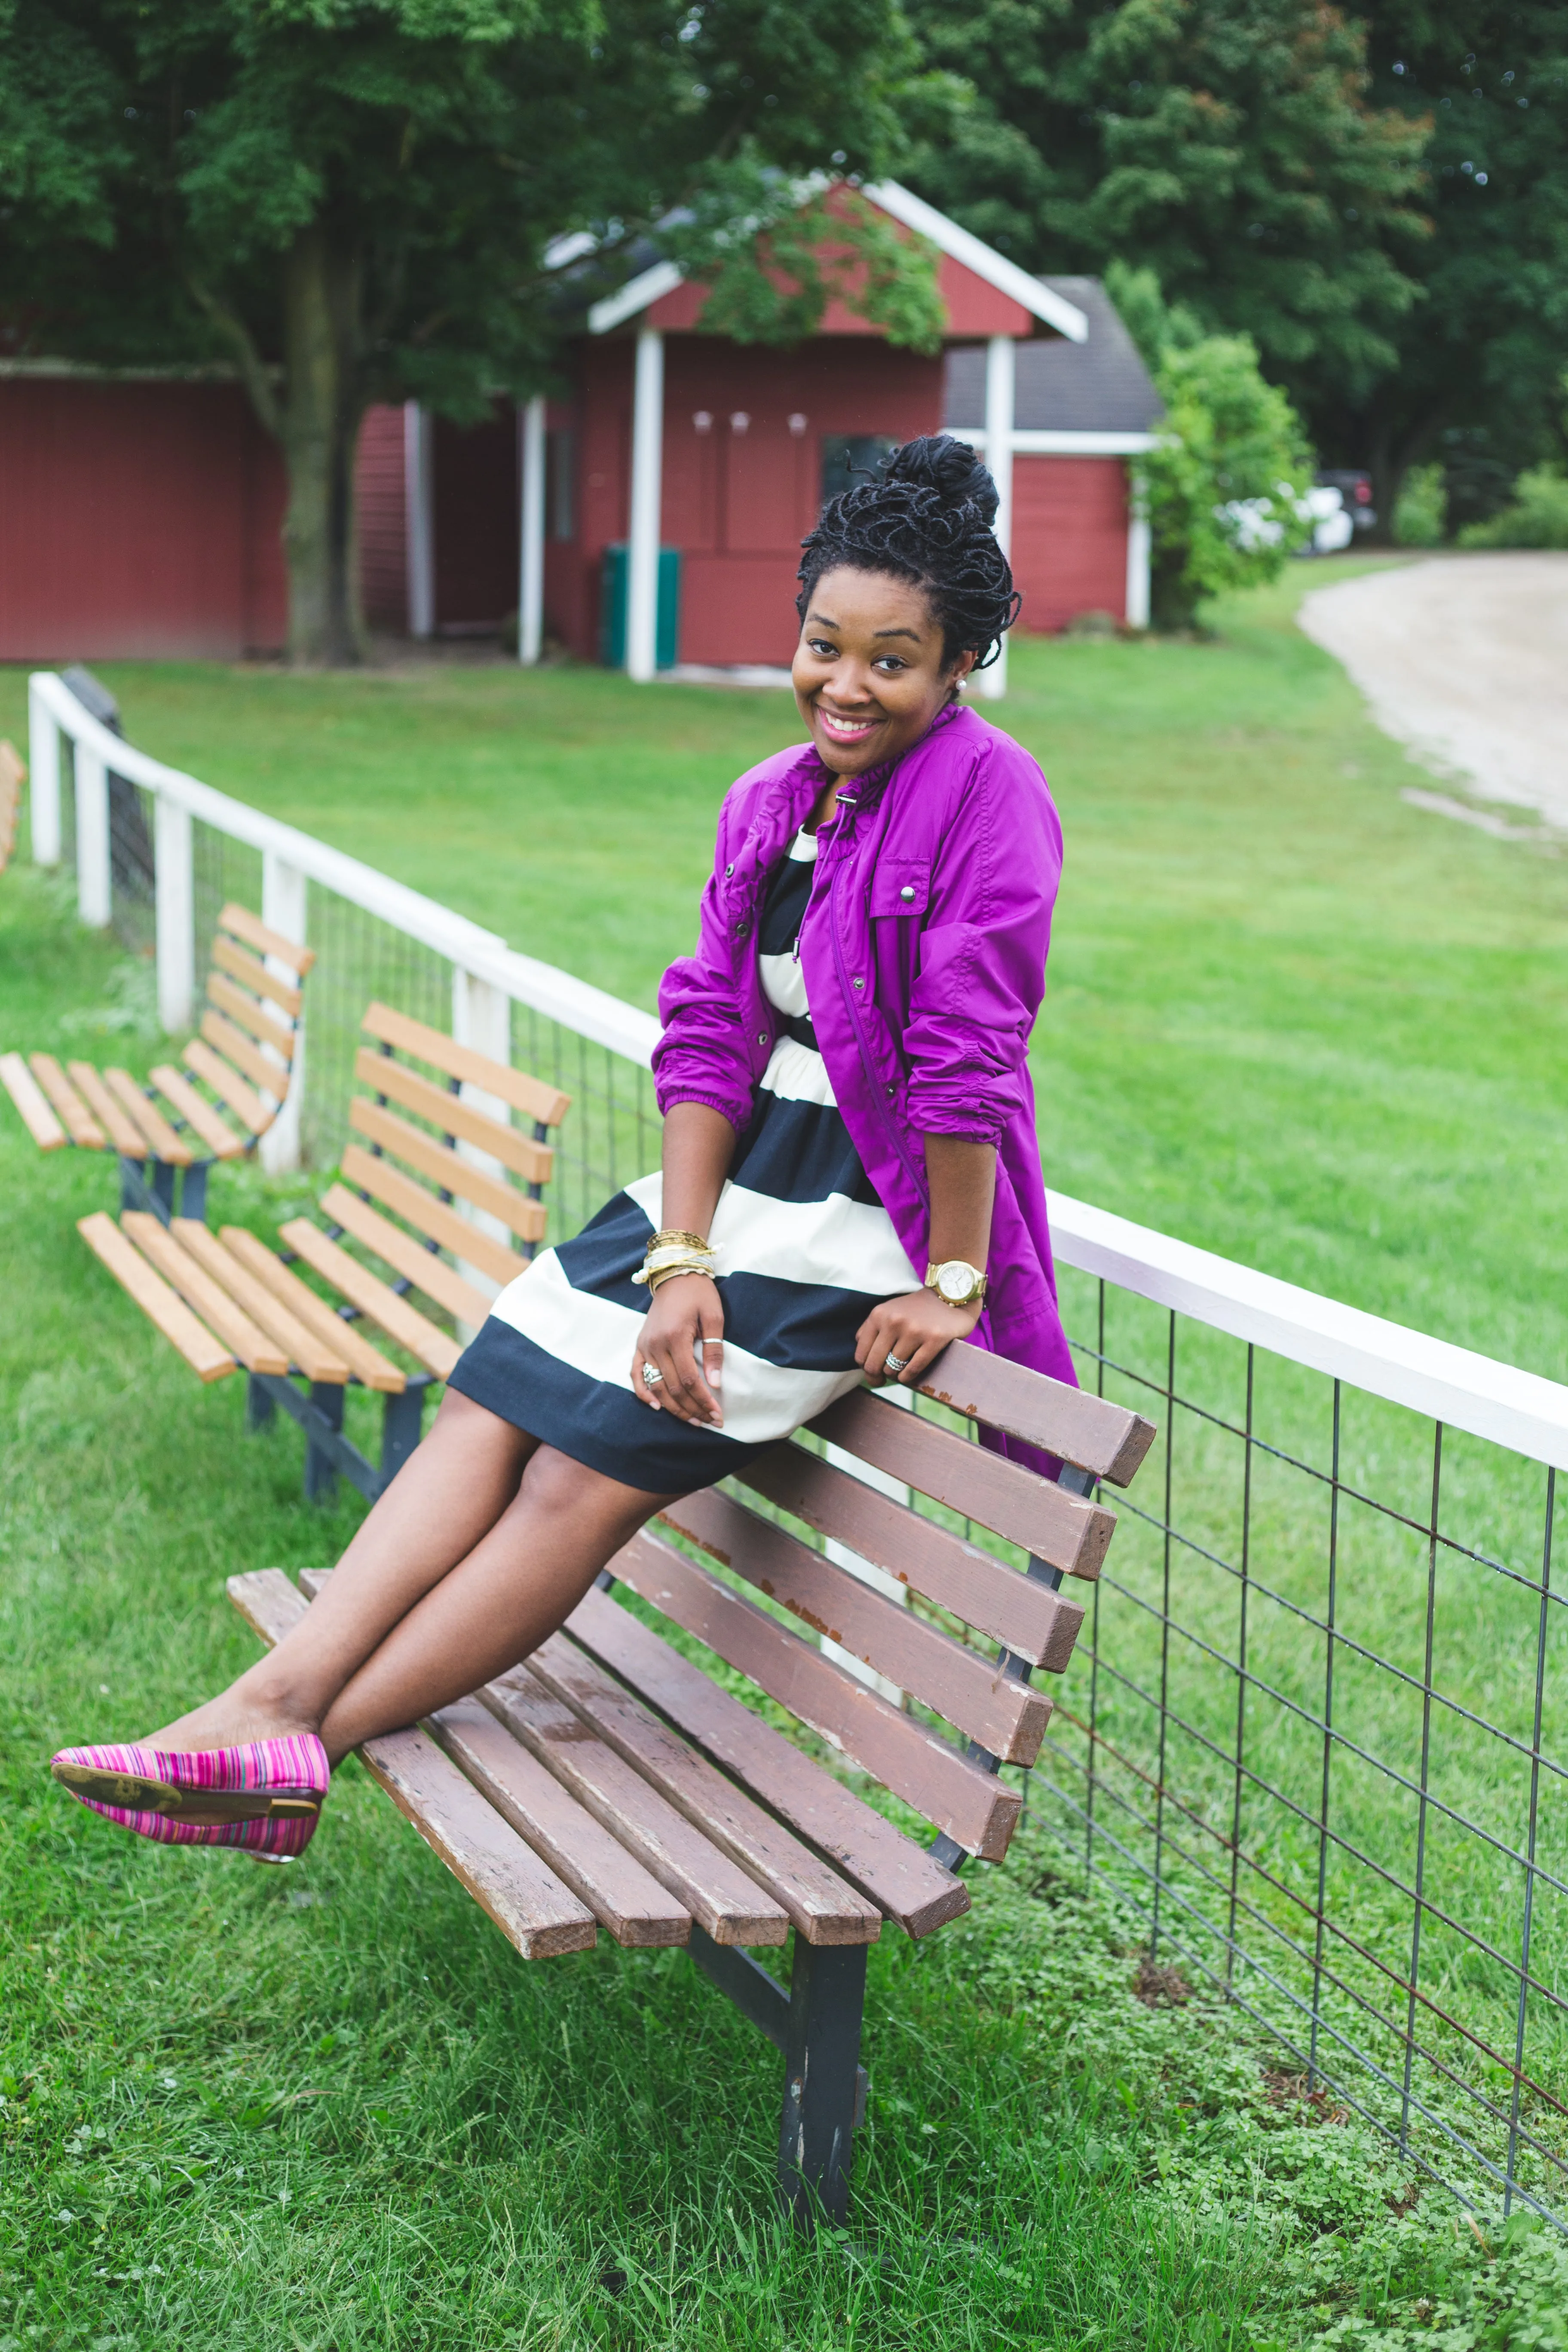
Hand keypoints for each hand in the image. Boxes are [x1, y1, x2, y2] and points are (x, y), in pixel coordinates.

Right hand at [632, 1273, 723, 1427]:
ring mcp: (644, 1346)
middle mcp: (655, 1344)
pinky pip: (636, 1374)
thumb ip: (714, 1351)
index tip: (718, 1414)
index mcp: (674, 1337)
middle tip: (711, 1421)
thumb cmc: (698, 1294)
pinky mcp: (639, 1345)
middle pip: (672, 1388)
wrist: (674, 1274)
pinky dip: (644, 1393)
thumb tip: (715, 1383)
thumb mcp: (714, 1317)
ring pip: (656, 1386)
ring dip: (674, 1407)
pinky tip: (656, 1407)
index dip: (703, 1400)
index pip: (688, 1380)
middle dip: (693, 1408)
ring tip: (693, 1420)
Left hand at [854, 1288, 981, 1388]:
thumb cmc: (915, 1309)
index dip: (864, 1369)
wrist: (948, 1295)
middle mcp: (894, 1321)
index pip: (861, 1353)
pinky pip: (913, 1369)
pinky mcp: (934, 1339)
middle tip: (881, 1381)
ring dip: (895, 1375)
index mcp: (878, 1315)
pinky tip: (908, 1376)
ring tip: (899, 1372)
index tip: (872, 1373)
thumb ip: (871, 1330)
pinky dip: (908, 1377)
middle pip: (874, 1364)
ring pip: (893, 1368)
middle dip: (876, 1378)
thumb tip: (862, 1359)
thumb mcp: (888, 1311)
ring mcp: (914, 1330)